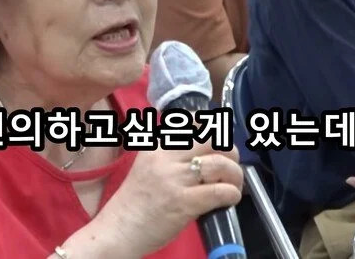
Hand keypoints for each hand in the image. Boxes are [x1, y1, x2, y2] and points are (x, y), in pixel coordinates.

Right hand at [92, 143, 244, 257]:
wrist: (119, 230)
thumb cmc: (135, 202)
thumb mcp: (148, 167)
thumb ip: (171, 156)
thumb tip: (207, 152)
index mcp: (157, 147)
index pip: (191, 123)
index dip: (213, 129)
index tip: (219, 142)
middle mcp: (165, 158)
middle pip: (211, 140)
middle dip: (229, 152)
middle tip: (230, 167)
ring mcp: (175, 179)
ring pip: (220, 164)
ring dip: (235, 175)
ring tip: (233, 186)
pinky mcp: (184, 202)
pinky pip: (220, 191)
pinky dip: (232, 194)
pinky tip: (229, 199)